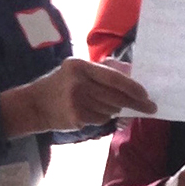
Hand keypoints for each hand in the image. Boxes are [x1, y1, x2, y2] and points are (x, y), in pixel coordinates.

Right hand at [0, 57, 155, 136]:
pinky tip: (93, 112)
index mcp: (80, 66)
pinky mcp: (76, 118)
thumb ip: (102, 71)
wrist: (34, 105)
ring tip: (106, 105)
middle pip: (115, 96)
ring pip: (110, 109)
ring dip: (115, 109)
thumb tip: (132, 75)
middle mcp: (78, 83)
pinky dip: (103, 117)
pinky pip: (101, 119)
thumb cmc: (61, 84)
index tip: (146, 94)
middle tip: (150, 107)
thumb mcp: (77, 70)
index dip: (132, 87)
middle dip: (135, 103)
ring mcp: (76, 102)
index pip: (113, 78)